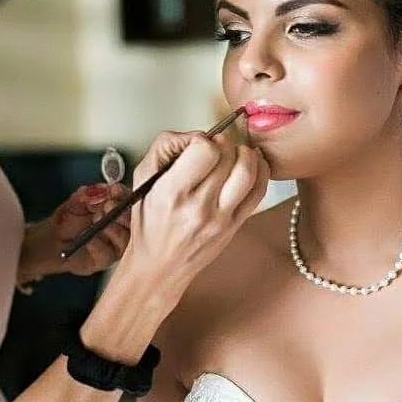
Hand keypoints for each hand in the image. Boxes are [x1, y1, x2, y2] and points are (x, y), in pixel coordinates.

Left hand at [17, 183, 130, 282]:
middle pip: (132, 221)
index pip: (128, 201)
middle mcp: (119, 227)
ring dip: (113, 228)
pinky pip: (108, 255)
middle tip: (108, 205)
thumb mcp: (74, 202)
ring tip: (97, 219)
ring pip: (125, 239)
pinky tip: (89, 240)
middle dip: (122, 211)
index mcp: (115, 209)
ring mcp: (114, 244)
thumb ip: (87, 195)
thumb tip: (102, 191)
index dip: (124, 195)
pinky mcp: (105, 259)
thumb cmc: (66, 220)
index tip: (115, 190)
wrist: (52, 241)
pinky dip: (99, 245)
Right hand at [116, 130, 269, 311]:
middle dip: (222, 143)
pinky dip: (260, 169)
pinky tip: (251, 163)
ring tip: (234, 153)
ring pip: (248, 171)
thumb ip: (164, 148)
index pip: (203, 151)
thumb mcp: (142, 180)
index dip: (202, 139)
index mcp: (172, 193)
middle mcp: (199, 207)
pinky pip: (259, 191)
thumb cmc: (149, 223)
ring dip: (244, 153)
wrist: (159, 266)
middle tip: (214, 147)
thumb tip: (193, 134)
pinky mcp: (236, 226)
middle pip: (227, 157)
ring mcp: (221, 218)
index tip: (196, 145)